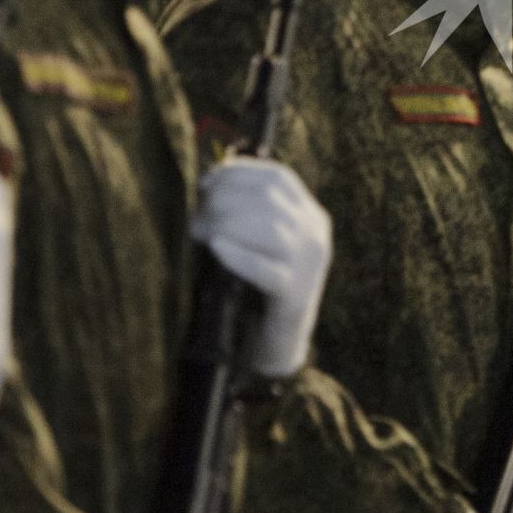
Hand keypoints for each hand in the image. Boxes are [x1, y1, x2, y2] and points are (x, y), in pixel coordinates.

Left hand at [193, 156, 331, 377]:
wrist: (280, 339)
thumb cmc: (259, 284)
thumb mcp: (261, 240)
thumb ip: (247, 211)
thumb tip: (208, 181)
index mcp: (310, 215)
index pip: (278, 178)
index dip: (239, 173)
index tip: (207, 182)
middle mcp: (315, 234)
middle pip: (269, 198)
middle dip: (224, 199)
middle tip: (197, 217)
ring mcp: (309, 265)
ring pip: (269, 228)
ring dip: (226, 223)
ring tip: (200, 233)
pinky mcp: (295, 294)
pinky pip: (265, 270)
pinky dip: (238, 255)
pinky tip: (216, 247)